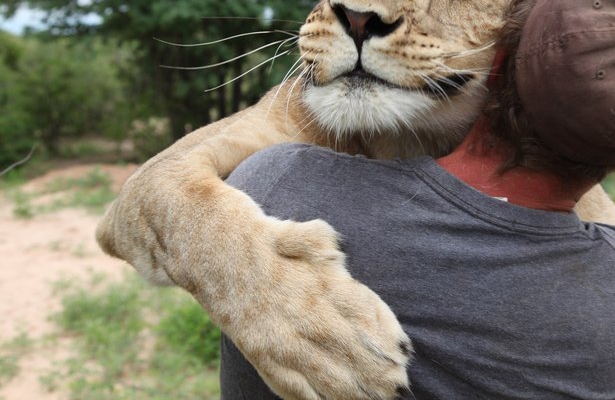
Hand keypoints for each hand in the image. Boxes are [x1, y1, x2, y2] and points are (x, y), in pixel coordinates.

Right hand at [212, 218, 411, 399]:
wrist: (207, 248)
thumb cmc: (261, 236)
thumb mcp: (298, 232)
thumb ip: (321, 243)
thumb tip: (340, 252)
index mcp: (317, 283)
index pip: (362, 313)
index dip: (386, 334)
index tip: (406, 351)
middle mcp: (303, 317)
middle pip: (352, 352)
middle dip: (380, 373)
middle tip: (402, 387)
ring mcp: (283, 341)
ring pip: (329, 377)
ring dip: (357, 393)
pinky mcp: (263, 356)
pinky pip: (295, 389)